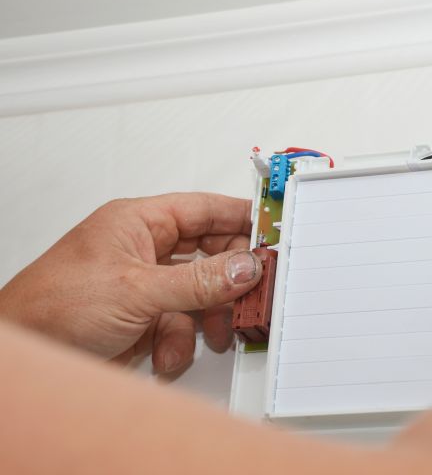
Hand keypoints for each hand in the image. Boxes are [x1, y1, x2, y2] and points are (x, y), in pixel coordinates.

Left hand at [0, 193, 261, 373]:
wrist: (24, 352)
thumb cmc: (52, 306)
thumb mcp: (137, 290)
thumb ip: (198, 280)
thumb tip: (245, 267)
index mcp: (139, 222)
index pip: (205, 210)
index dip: (242, 218)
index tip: (274, 231)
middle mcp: (145, 249)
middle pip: (209, 254)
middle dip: (230, 279)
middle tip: (255, 293)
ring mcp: (146, 285)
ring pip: (201, 293)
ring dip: (208, 318)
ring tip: (214, 333)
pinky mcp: (144, 318)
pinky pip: (182, 324)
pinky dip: (180, 343)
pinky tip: (165, 354)